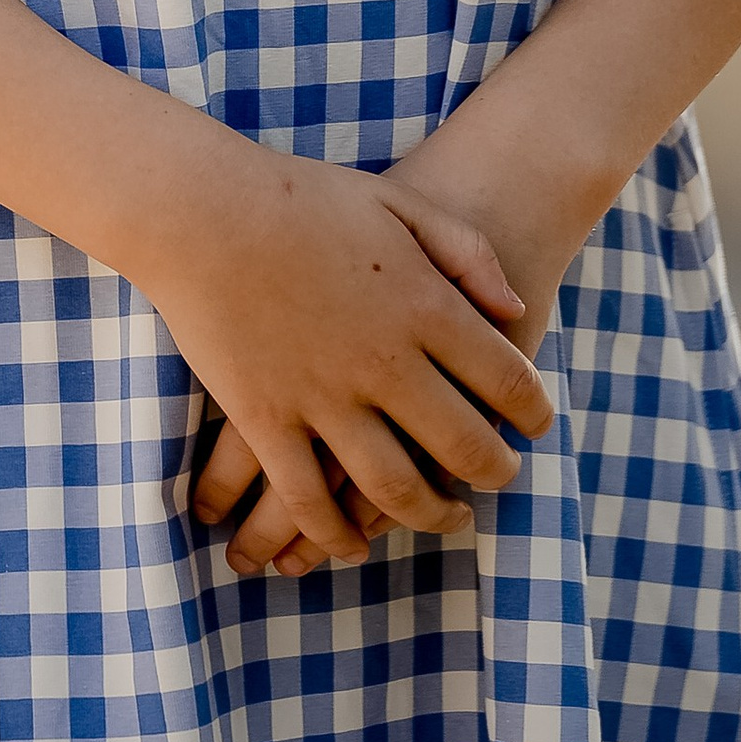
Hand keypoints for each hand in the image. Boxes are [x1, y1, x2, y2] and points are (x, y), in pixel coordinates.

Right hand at [130, 147, 554, 580]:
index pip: (507, 379)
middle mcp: (384, 362)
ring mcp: (323, 397)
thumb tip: (516, 310)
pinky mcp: (265, 421)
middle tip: (502, 480)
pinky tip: (352, 544)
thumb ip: (466, 253)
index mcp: (424, 306)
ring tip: (447, 518)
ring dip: (430, 515)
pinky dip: (336, 534)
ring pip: (395, 489)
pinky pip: (309, 500)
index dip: (534, 412)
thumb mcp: (399, 203)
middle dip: (494, 473)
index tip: (538, 426)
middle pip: (463, 446)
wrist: (202, 206)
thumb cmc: (302, 196)